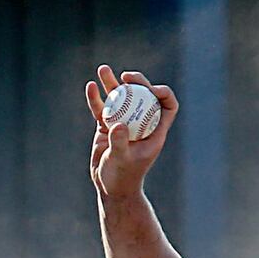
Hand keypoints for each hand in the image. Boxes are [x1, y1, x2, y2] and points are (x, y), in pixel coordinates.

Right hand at [86, 65, 177, 200]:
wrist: (109, 188)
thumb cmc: (121, 178)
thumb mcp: (121, 161)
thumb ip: (119, 144)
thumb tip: (118, 125)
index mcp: (155, 131)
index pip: (167, 106)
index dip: (163, 93)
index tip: (149, 89)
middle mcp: (142, 124)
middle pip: (144, 95)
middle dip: (137, 82)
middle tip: (125, 77)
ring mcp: (124, 123)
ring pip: (121, 98)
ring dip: (112, 83)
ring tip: (102, 69)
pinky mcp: (108, 127)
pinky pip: (103, 108)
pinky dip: (96, 97)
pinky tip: (90, 87)